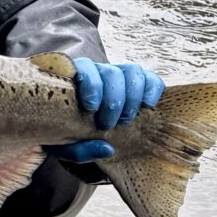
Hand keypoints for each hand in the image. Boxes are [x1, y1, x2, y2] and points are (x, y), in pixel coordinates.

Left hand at [45, 57, 164, 162]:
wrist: (70, 130)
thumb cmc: (65, 135)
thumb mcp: (64, 147)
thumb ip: (78, 149)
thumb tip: (107, 148)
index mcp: (74, 78)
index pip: (85, 67)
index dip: (92, 84)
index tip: (91, 107)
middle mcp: (97, 72)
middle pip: (112, 72)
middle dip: (114, 101)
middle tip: (107, 125)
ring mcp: (118, 75)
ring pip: (132, 71)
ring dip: (133, 97)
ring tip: (126, 120)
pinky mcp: (137, 84)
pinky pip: (150, 78)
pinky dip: (153, 89)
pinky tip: (147, 106)